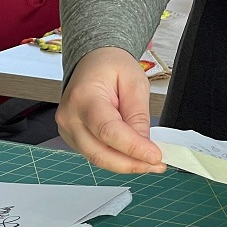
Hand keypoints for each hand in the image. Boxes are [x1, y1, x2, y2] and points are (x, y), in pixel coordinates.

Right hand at [56, 47, 165, 173]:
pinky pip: (96, 154)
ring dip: (126, 164)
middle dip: (132, 163)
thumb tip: (144, 144)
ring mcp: (68, 130)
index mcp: (83, 97)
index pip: (108, 130)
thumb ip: (138, 114)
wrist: (92, 62)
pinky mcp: (74, 139)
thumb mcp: (134, 81)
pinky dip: (117, 158)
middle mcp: (70, 117)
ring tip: (151, 162)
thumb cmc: (111, 66)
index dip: (133, 148)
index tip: (155, 157)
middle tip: (158, 164)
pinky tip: (135, 156)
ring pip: (98, 158)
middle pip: (100, 152)